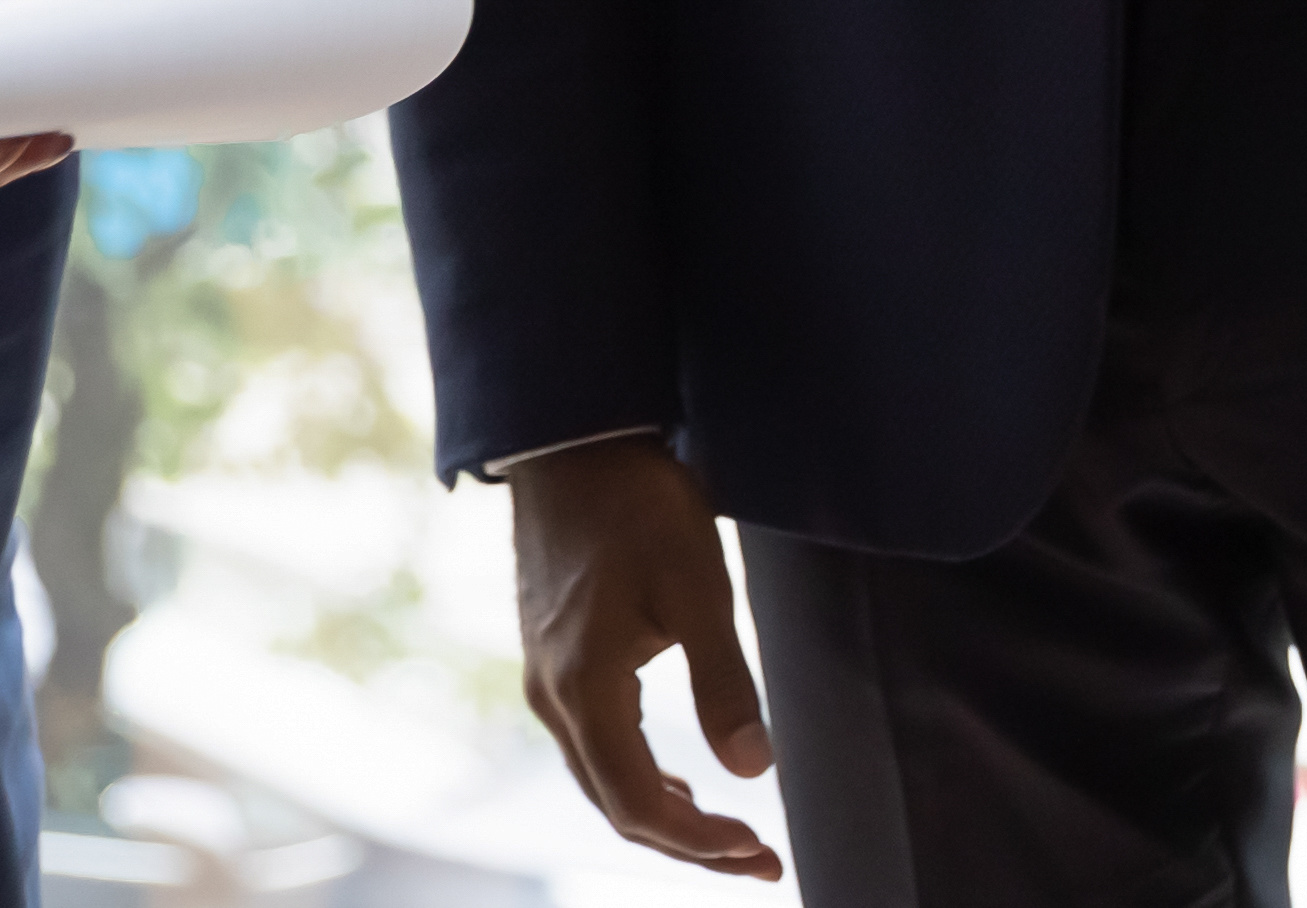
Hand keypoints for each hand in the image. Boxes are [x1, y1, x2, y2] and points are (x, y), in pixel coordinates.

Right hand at [509, 433, 776, 877]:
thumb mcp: (698, 587)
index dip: (701, 844)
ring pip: (601, 781)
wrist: (572, 444)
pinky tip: (680, 782)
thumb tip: (755, 771)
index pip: (638, 806)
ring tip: (729, 836)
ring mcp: (544, 681)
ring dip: (664, 817)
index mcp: (585, 691)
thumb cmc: (640, 506)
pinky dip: (638, 779)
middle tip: (760, 862)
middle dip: (689, 846)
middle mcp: (552, 700)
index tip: (762, 852)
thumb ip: (725, 683)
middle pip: (616, 807)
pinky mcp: (551, 661)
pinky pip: (593, 747)